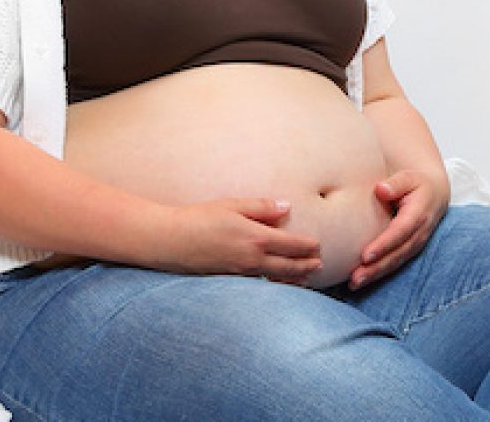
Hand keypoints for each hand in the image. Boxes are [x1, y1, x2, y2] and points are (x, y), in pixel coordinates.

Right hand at [150, 197, 322, 283]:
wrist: (170, 241)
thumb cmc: (199, 218)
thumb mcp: (232, 205)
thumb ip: (261, 207)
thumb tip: (286, 207)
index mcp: (257, 238)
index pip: (292, 245)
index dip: (308, 246)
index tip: (318, 245)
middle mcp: (252, 259)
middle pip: (288, 266)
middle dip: (306, 266)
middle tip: (319, 265)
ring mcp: (242, 273)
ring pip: (275, 279)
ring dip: (293, 278)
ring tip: (305, 278)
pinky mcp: (231, 279)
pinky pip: (260, 284)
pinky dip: (274, 284)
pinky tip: (276, 283)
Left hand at [350, 169, 450, 289]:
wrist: (435, 194)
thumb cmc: (416, 184)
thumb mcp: (408, 177)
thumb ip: (395, 183)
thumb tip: (380, 189)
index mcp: (418, 214)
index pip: (400, 232)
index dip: (384, 244)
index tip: (365, 255)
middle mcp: (419, 233)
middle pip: (397, 253)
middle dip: (376, 267)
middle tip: (355, 278)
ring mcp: (416, 244)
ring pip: (396, 262)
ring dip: (375, 275)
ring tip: (354, 283)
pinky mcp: (410, 250)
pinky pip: (394, 264)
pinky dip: (378, 274)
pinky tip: (360, 280)